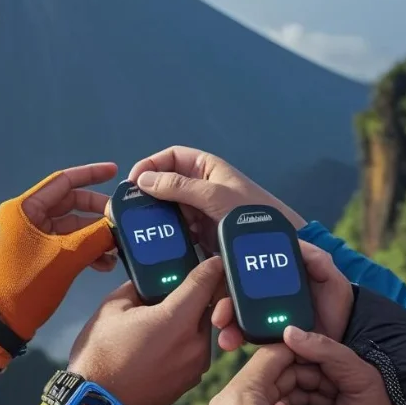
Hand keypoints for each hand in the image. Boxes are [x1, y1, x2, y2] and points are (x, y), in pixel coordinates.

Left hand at [0, 163, 117, 370]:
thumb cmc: (24, 284)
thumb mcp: (64, 258)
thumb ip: (94, 237)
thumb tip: (118, 225)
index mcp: (24, 209)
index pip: (63, 181)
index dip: (91, 175)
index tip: (116, 171)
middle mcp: (25, 218)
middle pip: (69, 204)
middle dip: (97, 212)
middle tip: (122, 220)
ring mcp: (30, 239)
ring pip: (70, 227)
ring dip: (94, 236)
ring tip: (117, 248)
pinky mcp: (35, 258)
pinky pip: (65, 246)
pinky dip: (84, 251)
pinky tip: (104, 264)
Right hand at [67, 257, 222, 404]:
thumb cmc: (100, 355)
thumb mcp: (111, 309)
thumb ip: (136, 289)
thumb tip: (149, 284)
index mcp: (176, 319)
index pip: (205, 282)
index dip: (211, 267)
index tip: (214, 259)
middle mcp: (194, 343)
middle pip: (208, 308)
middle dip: (198, 296)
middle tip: (178, 289)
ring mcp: (195, 366)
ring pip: (202, 330)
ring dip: (190, 320)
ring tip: (162, 320)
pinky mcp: (190, 381)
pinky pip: (194, 351)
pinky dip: (185, 341)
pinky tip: (161, 343)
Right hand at [126, 146, 304, 255]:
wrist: (274, 247)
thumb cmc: (249, 214)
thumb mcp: (214, 196)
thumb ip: (178, 186)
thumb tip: (142, 180)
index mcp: (206, 167)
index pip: (170, 157)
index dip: (150, 165)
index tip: (133, 183)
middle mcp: (200, 185)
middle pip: (165, 183)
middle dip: (148, 194)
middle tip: (131, 210)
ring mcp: (199, 210)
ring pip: (168, 208)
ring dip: (156, 216)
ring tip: (141, 228)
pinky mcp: (200, 233)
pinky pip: (177, 228)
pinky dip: (166, 233)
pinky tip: (157, 242)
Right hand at [212, 241, 354, 350]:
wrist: (344, 341)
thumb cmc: (338, 306)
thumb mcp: (331, 277)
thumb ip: (316, 258)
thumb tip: (293, 242)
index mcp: (279, 277)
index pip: (249, 270)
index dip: (233, 271)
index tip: (225, 275)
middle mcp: (267, 295)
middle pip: (236, 293)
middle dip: (223, 301)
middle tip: (220, 313)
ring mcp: (264, 316)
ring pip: (235, 314)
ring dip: (225, 320)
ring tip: (224, 329)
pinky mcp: (266, 338)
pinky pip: (245, 335)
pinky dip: (233, 336)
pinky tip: (230, 341)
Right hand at [277, 327, 393, 404]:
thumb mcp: (356, 373)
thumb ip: (326, 350)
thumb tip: (289, 331)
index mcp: (325, 362)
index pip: (294, 354)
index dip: (279, 359)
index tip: (266, 369)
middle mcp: (314, 379)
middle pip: (285, 378)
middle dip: (276, 387)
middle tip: (270, 400)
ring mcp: (309, 402)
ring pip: (282, 398)